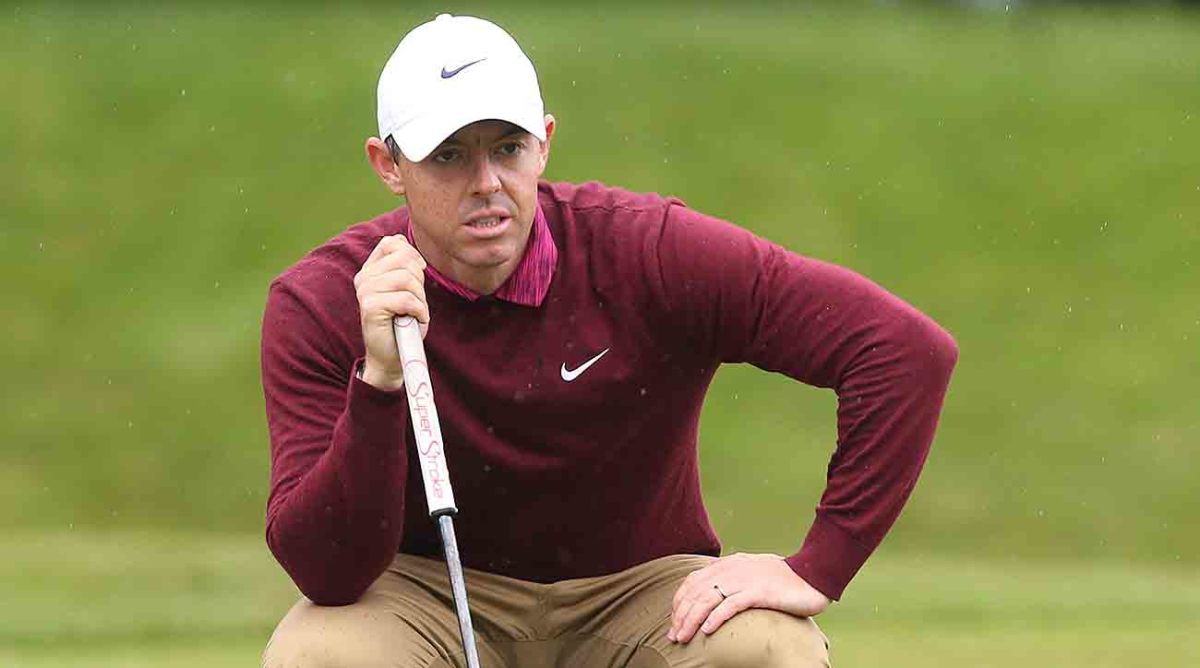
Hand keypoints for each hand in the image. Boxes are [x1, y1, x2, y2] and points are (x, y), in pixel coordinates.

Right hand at [353, 234, 428, 390]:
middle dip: (419, 281)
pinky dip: (419, 312)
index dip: (412, 256)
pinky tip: (413, 321)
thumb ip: (403, 265)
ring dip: (420, 299)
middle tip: (414, 302)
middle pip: (405, 259)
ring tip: (413, 313)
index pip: (393, 243)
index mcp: (371, 270)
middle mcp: (364, 278)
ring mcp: (365, 291)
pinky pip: (407, 299)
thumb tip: (402, 242)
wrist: (393, 357)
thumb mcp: (407, 289)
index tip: (416, 276)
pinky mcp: (370, 307)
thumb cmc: (404, 323)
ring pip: (407, 279)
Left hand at [667, 553, 830, 643]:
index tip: (674, 620)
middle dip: (681, 615)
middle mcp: (732, 569)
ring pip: (708, 599)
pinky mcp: (759, 592)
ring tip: (684, 637)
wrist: (813, 573)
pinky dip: (716, 618)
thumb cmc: (783, 579)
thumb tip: (715, 596)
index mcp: (728, 564)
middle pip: (697, 592)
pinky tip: (707, 631)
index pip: (693, 581)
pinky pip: (731, 605)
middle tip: (674, 636)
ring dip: (692, 620)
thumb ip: (733, 580)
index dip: (680, 601)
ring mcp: (745, 580)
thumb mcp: (752, 574)